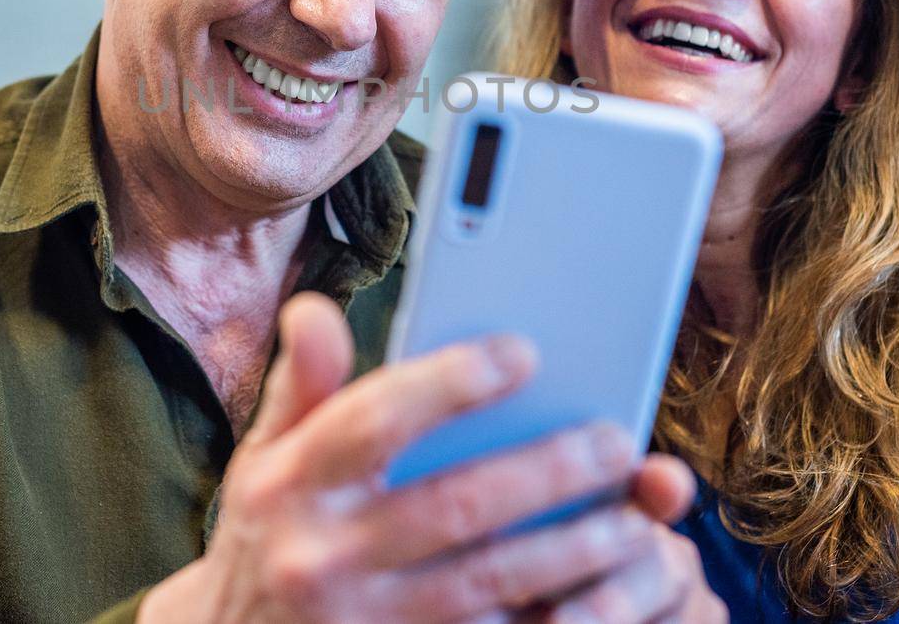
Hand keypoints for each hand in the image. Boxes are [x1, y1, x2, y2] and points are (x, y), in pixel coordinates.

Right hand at [138, 292, 721, 623]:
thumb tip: (314, 307)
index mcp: (290, 482)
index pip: (375, 419)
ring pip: (488, 582)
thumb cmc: (269, 533)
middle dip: (548, 470)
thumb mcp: (264, 457)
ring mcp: (365, 623)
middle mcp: (322, 555)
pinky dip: (553, 617)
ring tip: (633, 519)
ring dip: (572, 550)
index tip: (524, 352)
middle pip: (455, 504)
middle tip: (616, 441)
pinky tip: (603, 593)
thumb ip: (301, 383)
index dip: (452, 382)